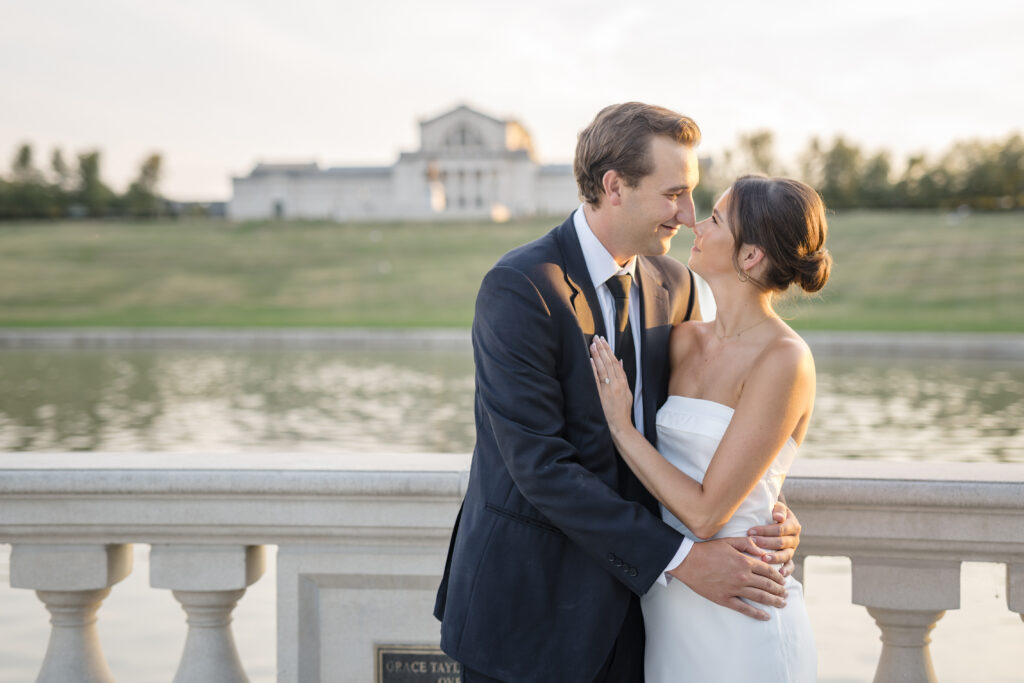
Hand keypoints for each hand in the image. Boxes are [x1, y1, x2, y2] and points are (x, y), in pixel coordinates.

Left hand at [589, 336, 632, 430]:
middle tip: (597, 338)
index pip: (615, 362)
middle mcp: (616, 384)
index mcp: (622, 382)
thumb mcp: (628, 392)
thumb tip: (620, 361)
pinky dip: (593, 370)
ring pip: (603, 369)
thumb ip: (623, 376)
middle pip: (609, 362)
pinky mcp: (600, 396)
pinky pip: (596, 381)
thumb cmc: (623, 410)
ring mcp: (608, 390)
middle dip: (602, 349)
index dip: (609, 350)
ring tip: (593, 345)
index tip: (604, 341)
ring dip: (597, 356)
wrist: (620, 426)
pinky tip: (589, 361)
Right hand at [668, 537, 787, 620]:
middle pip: (767, 585)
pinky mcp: (725, 599)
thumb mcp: (729, 541)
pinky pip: (744, 609)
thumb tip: (763, 551)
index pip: (768, 571)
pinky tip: (765, 616)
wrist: (688, 562)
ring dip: (773, 601)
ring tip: (782, 604)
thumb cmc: (708, 550)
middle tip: (786, 594)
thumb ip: (747, 544)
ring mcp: (734, 589)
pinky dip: (757, 613)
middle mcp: (743, 576)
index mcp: (745, 562)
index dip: (778, 577)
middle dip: (780, 591)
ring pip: (760, 597)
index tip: (784, 581)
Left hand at [746, 501, 801, 574]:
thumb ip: (779, 510)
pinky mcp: (789, 559)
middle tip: (752, 543)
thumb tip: (778, 517)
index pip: (779, 529)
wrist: (777, 519)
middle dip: (765, 543)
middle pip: (781, 542)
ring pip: (786, 555)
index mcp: (793, 525)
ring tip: (763, 559)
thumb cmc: (773, 512)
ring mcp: (792, 550)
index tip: (750, 531)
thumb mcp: (777, 507)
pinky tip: (779, 574)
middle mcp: (794, 538)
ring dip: (774, 557)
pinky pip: (790, 566)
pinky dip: (786, 571)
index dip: (765, 531)